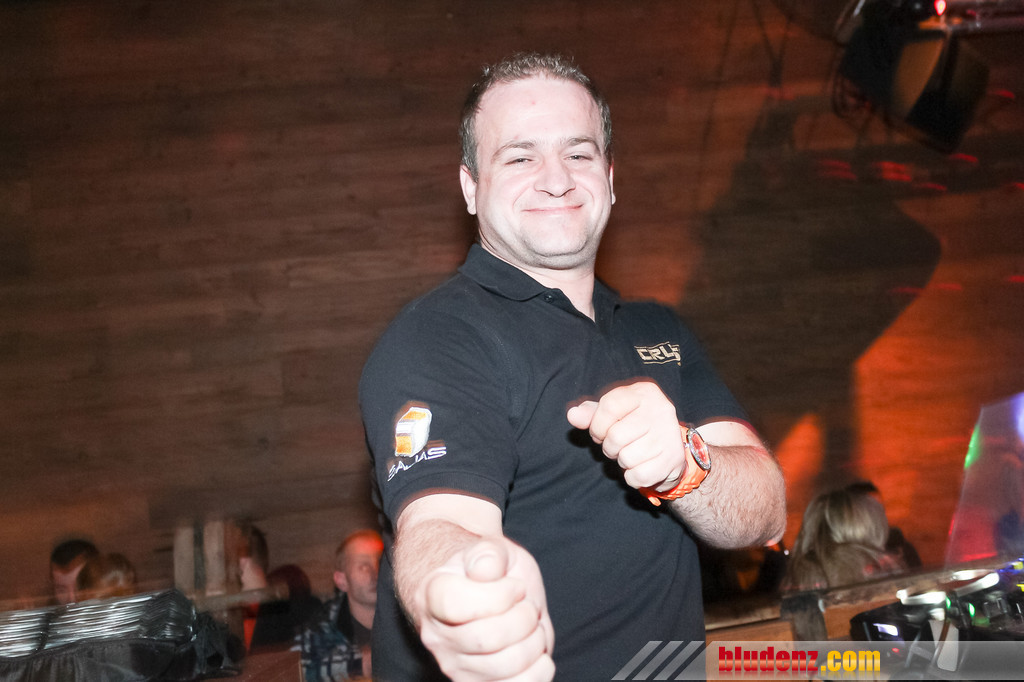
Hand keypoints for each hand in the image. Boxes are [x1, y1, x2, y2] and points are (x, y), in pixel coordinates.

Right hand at [417, 537, 554, 680]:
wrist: (479, 591)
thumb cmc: (487, 569)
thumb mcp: (491, 548)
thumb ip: (488, 554)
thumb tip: (484, 569)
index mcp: (432, 595)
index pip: (457, 605)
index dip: (499, 595)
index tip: (515, 586)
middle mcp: (436, 635)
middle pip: (487, 639)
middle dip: (523, 618)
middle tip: (527, 604)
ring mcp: (454, 665)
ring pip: (504, 666)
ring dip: (533, 642)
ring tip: (531, 626)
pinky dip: (537, 673)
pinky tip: (539, 653)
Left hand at [566, 380, 687, 492]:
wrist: (667, 443)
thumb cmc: (633, 423)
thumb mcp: (612, 411)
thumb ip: (590, 413)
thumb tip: (573, 415)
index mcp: (643, 392)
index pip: (608, 407)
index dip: (597, 425)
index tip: (601, 432)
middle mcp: (660, 410)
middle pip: (615, 437)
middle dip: (609, 447)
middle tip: (617, 445)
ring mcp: (669, 435)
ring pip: (626, 458)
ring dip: (622, 462)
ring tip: (631, 453)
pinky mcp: (673, 459)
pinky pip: (639, 476)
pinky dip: (633, 477)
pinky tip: (640, 466)